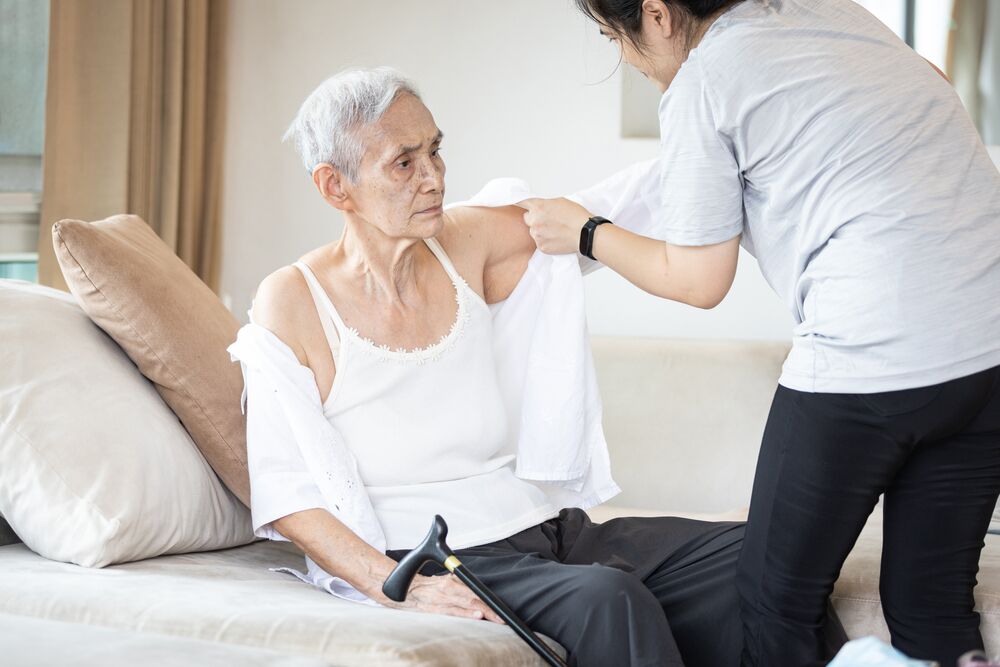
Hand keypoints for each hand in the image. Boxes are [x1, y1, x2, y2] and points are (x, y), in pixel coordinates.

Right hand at [379, 572, 504, 623]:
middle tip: (500, 616)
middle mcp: (448, 589)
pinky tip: (475, 616)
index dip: (486, 598)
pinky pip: (452, 612)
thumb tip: (473, 585)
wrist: (405, 591)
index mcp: (451, 581)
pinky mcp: (435, 610)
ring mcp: (442, 600)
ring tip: (493, 617)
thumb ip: (459, 581)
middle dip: (488, 608)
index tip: (497, 605)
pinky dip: (464, 613)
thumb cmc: (427, 586)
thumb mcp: (445, 579)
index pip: (473, 590)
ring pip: (465, 605)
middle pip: (473, 599)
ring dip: (481, 611)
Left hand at [518, 197, 592, 254]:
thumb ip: (545, 204)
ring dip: (540, 231)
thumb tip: (539, 207)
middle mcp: (534, 221)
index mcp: (538, 207)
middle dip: (535, 218)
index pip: (521, 202)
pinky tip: (557, 238)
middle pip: (527, 218)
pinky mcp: (542, 247)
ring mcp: (537, 235)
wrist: (585, 233)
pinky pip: (539, 242)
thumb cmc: (576, 216)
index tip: (514, 202)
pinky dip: (546, 241)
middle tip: (549, 220)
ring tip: (556, 230)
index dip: (519, 202)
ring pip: (533, 231)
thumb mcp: (560, 201)